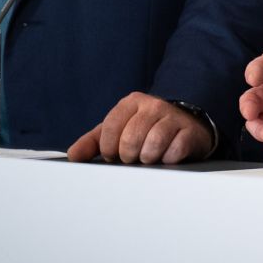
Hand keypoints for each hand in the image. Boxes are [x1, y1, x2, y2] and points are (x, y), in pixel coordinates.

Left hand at [67, 92, 214, 164]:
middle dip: (129, 156)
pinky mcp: (189, 132)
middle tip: (134, 157)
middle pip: (130, 140)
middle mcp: (152, 105)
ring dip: (148, 159)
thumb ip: (93, 142)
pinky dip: (168, 159)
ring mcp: (172, 117)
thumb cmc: (145, 130)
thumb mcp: (118, 131)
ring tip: (149, 157)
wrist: (185, 124)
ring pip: (152, 146)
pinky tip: (167, 156)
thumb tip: (73, 156)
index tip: (114, 154)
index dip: (109, 149)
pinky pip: (174, 151)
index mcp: (131, 102)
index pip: (110, 129)